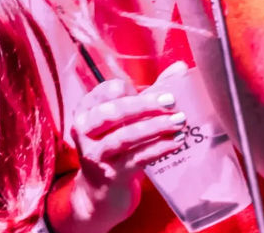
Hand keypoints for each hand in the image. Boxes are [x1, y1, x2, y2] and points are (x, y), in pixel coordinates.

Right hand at [69, 63, 188, 227]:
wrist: (99, 195)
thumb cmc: (115, 149)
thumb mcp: (123, 123)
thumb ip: (148, 95)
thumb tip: (179, 68)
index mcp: (85, 110)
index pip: (106, 91)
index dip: (131, 90)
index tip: (159, 92)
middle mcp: (84, 128)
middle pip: (114, 112)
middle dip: (144, 105)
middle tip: (172, 102)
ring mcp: (95, 152)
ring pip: (125, 135)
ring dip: (154, 127)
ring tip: (179, 122)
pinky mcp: (110, 174)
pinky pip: (136, 158)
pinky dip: (157, 149)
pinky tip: (174, 143)